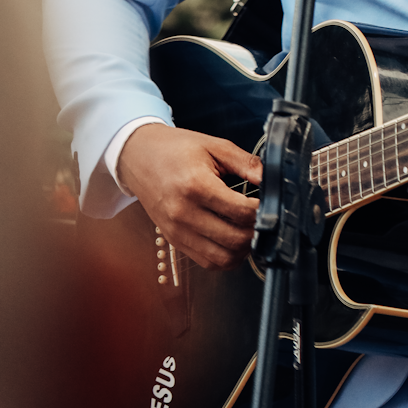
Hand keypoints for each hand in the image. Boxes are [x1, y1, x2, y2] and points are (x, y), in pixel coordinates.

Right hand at [118, 124, 262, 269]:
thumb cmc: (175, 149)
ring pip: (223, 259)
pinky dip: (226, 256)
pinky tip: (232, 238)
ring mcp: (178, 232)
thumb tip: (269, 178)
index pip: (240, 212)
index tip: (269, 202)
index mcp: (196, 186)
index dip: (262, 210)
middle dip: (257, 232)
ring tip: (249, 229)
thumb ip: (245, 162)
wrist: (139, 158)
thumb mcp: (213, 145)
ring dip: (243, 249)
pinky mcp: (175, 241)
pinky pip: (207, 262)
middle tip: (263, 217)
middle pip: (235, 240)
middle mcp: (184, 214)